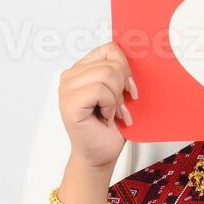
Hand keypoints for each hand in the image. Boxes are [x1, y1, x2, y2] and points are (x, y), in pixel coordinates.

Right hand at [58, 42, 135, 172]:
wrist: (101, 155)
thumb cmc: (109, 127)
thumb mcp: (119, 91)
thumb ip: (120, 71)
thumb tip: (137, 52)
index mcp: (81, 69)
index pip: (109, 49)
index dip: (125, 68)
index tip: (127, 88)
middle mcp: (70, 76)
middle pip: (111, 62)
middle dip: (122, 87)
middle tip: (116, 106)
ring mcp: (66, 89)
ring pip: (107, 74)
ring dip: (115, 98)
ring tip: (110, 112)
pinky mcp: (69, 103)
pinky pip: (100, 90)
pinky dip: (109, 105)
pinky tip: (104, 116)